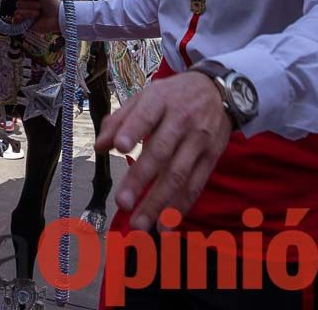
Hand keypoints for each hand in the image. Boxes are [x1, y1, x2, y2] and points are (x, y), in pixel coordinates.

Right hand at [13, 0, 61, 34]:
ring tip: (39, 13)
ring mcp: (25, 14)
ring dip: (30, 12)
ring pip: (18, 11)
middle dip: (31, 4)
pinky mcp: (24, 24)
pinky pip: (15, 20)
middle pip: (18, 2)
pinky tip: (30, 18)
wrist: (57, 16)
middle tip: (40, 6)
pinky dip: (23, 18)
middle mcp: (26, 5)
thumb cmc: (52, 2)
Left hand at [95, 72, 231, 231]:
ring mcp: (199, 140)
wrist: (218, 91)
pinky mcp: (211, 158)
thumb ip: (120, 120)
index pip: (146, 115)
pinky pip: (196, 186)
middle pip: (161, 152)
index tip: (119, 148)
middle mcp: (182, 120)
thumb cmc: (173, 96)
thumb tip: (99, 147)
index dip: (133, 131)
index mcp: (160, 100)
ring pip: (179, 175)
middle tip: (122, 203)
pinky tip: (165, 226)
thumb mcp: (146, 97)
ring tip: (139, 224)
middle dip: (141, 179)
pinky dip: (180, 208)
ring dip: (159, 202)